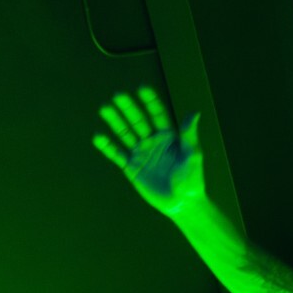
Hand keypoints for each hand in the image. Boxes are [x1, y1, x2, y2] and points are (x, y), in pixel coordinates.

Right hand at [92, 87, 203, 215]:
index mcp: (169, 137)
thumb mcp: (192, 155)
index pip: (158, 115)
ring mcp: (141, 153)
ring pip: (125, 134)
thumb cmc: (192, 179)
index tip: (143, 88)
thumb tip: (194, 112)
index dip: (151, 102)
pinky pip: (116, 154)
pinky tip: (98, 136)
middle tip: (119, 95)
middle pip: (139, 121)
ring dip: (115, 122)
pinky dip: (107, 146)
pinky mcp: (131, 167)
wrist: (182, 203)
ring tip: (105, 108)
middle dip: (129, 109)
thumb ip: (189, 135)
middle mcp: (153, 141)